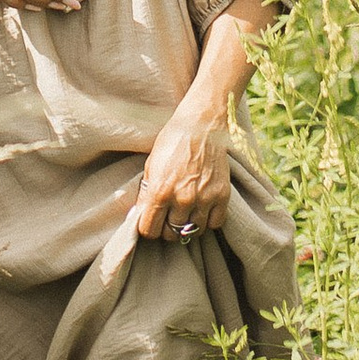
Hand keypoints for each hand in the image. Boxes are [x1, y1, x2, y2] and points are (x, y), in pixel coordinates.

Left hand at [135, 100, 231, 238]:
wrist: (201, 125)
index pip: (150, 230)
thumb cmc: (172, 142)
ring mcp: (204, 198)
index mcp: (160, 192)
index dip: (148, 229)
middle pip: (172, 233)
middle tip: (169, 217)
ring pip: (194, 231)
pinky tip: (203, 209)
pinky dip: (209, 220)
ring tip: (186, 212)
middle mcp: (182, 199)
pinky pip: (215, 223)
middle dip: (167, 228)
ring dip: (188, 225)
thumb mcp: (151, 166)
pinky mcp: (222, 195)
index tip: (151, 223)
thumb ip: (144, 194)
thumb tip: (136, 217)